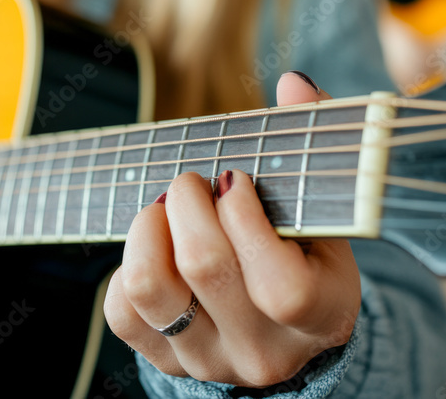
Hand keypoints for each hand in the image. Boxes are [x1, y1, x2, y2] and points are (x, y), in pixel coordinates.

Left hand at [104, 72, 360, 386]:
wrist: (283, 328)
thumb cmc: (306, 254)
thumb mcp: (323, 209)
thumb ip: (314, 140)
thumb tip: (295, 84)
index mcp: (320, 313)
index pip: (281, 287)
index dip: (248, 222)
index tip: (236, 180)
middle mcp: (264, 350)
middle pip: (206, 268)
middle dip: (188, 202)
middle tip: (194, 181)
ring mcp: (211, 360)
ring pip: (152, 289)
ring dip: (148, 227)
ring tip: (165, 206)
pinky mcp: (165, 360)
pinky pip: (122, 311)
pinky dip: (125, 264)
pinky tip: (153, 243)